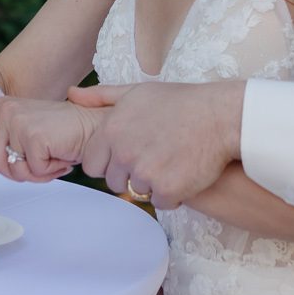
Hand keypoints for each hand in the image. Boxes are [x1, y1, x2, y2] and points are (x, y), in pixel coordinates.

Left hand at [0, 96, 100, 188]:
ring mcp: (17, 121)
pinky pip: (32, 170)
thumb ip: (2, 147)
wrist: (94, 126)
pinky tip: (60, 156)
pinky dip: (48, 171)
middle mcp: (5, 111)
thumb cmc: (63, 134)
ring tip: (51, 160)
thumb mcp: (25, 137)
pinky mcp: (32, 135)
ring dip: (34, 173)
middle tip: (40, 168)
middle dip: (17, 173)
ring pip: (11, 169)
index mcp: (1, 109)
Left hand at [66, 80, 245, 209]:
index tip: (131, 153)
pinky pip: (161, 203)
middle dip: (131, 174)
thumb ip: (101, 96)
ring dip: (153, 184)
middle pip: (113, 182)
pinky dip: (173, 194)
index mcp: (111, 130)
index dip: (110, 162)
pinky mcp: (168, 190)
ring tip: (172, 161)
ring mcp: (145, 173)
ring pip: (138, 192)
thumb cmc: (180, 102)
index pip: (92, 165)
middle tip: (155, 157)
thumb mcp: (137, 91)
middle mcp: (124, 153)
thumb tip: (71, 94)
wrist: (222, 116)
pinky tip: (184, 172)